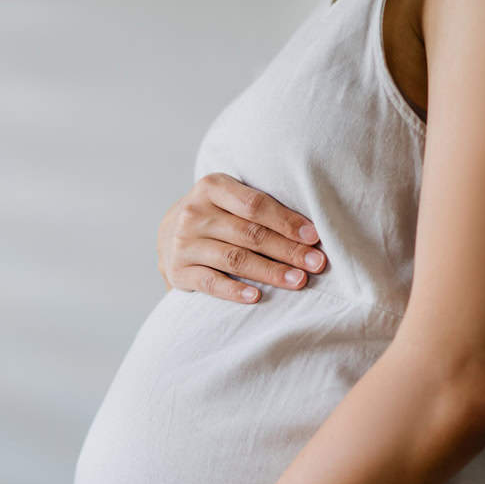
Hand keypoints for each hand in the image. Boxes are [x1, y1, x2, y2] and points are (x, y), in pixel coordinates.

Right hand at [157, 172, 326, 302]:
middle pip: (249, 234)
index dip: (286, 221)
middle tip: (316, 263)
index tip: (314, 237)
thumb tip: (309, 232)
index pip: (254, 205)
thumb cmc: (214, 215)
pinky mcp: (179, 271)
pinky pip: (211, 283)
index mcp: (212, 187)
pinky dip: (234, 290)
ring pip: (234, 258)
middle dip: (287, 250)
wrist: (168, 234)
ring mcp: (184, 243)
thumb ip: (259, 207)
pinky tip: (256, 296)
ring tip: (298, 281)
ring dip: (270, 271)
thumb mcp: (229, 199)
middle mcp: (194, 213)